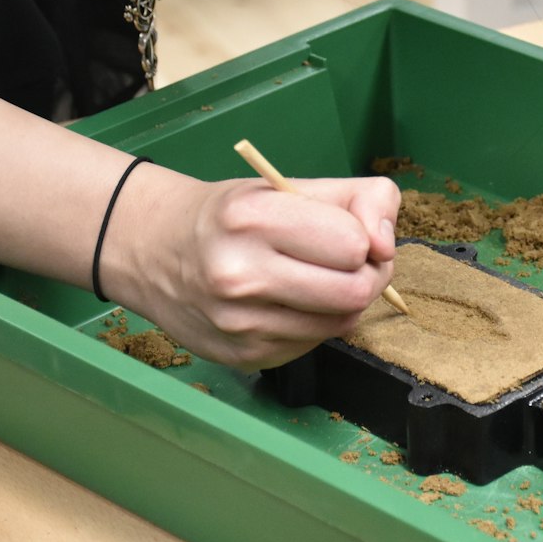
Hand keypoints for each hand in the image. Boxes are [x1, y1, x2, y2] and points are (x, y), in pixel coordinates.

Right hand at [105, 167, 402, 368]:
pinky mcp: (243, 357)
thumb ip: (361, 199)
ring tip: (314, 278)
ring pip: (339, 324)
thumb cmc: (234, 215)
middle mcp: (240, 275)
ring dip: (342, 302)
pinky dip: (314, 324)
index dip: (364, 239)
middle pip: (354, 293)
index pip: (355, 245)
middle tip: (348, 262)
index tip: (349, 233)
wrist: (156, 250)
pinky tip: (288, 302)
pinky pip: (313, 344)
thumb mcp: (291, 185)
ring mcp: (239, 323)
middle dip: (366, 275)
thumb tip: (386, 246)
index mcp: (254, 219)